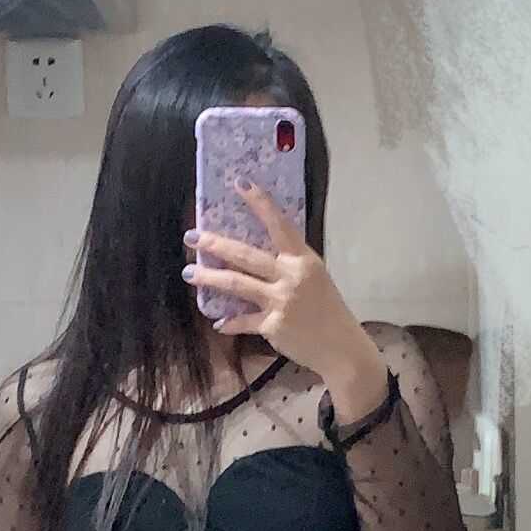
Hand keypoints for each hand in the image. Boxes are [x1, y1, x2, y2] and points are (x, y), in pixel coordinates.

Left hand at [184, 187, 389, 419]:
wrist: (341, 347)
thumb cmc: (326, 308)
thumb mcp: (314, 277)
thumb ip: (288, 264)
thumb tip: (253, 254)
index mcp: (303, 259)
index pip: (279, 225)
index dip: (260, 203)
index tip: (240, 183)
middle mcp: (291, 276)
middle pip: (246, 255)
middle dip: (216, 243)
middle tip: (192, 236)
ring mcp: (281, 301)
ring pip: (236, 284)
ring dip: (209, 277)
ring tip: (189, 273)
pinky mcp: (273, 326)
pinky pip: (243, 321)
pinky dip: (230, 322)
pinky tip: (219, 323)